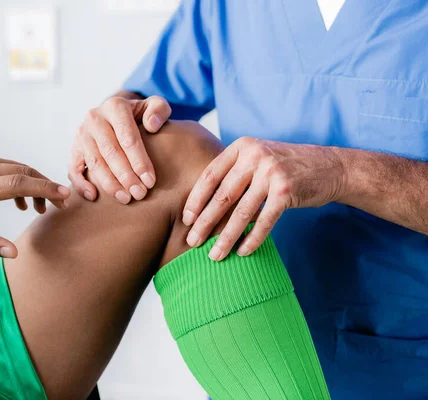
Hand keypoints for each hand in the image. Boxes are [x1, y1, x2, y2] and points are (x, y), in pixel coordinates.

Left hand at [0, 145, 70, 257]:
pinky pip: (8, 164)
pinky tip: (16, 197)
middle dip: (47, 188)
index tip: (64, 195)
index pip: (18, 184)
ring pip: (19, 167)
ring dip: (34, 185)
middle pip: (25, 172)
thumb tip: (14, 253)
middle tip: (61, 205)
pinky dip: (19, 178)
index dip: (44, 188)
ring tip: (38, 208)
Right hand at [69, 95, 171, 203]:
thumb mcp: (155, 106)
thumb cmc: (141, 115)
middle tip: (139, 194)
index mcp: (115, 106)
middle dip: (126, 176)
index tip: (150, 181)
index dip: (139, 161)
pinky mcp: (74, 149)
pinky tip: (94, 197)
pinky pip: (73, 169)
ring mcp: (81, 134)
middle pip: (110, 152)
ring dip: (109, 184)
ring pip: (94, 162)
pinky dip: (81, 185)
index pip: (128, 137)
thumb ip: (159, 110)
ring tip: (125, 198)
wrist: (118, 115)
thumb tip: (152, 125)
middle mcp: (95, 118)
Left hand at [182, 137, 344, 260]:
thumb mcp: (258, 159)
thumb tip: (203, 205)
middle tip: (192, 242)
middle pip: (222, 195)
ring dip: (226, 237)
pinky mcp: (286, 191)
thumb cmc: (287, 167)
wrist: (331, 167)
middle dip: (205, 222)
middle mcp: (254, 156)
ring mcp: (271, 173)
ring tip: (215, 255)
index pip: (210, 175)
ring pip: (241, 212)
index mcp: (242, 147)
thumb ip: (234, 173)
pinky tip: (242, 252)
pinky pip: (263, 221)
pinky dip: (252, 239)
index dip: (196, 199)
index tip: (186, 220)